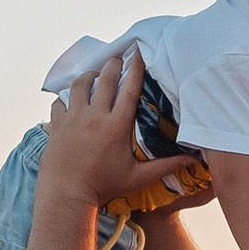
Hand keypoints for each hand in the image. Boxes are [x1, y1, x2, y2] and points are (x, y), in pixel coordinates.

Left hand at [39, 55, 173, 207]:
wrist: (67, 196)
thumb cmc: (103, 187)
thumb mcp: (137, 178)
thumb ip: (165, 166)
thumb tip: (192, 160)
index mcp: (116, 127)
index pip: (129, 89)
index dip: (136, 68)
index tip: (139, 53)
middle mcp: (94, 117)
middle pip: (104, 79)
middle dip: (113, 64)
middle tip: (118, 59)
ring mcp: (73, 119)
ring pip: (79, 85)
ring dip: (88, 76)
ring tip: (95, 74)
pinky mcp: (57, 125)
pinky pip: (59, 102)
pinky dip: (65, 98)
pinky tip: (71, 100)